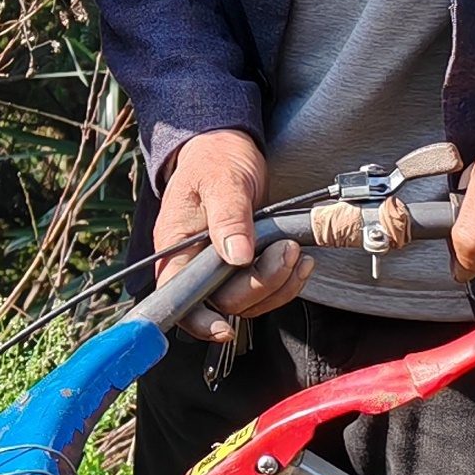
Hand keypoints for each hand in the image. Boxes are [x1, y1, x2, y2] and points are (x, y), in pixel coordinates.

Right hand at [153, 128, 309, 341]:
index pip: (177, 296)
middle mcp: (195, 263)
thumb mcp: (221, 181)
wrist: (227, 147)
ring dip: (278, 284)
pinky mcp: (244, 264)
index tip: (222, 327)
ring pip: (248, 301)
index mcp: (176, 246)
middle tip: (283, 253)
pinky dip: (286, 281)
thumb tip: (236, 256)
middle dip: (258, 285)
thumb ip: (228, 217)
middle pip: (222, 301)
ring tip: (294, 253)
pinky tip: (298, 262)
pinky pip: (264, 289)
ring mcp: (221, 266)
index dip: (197, 319)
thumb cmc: (215, 158)